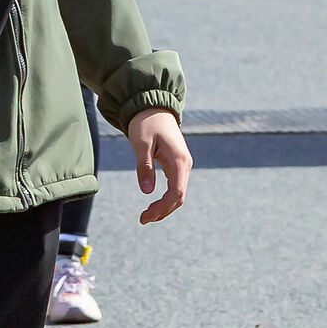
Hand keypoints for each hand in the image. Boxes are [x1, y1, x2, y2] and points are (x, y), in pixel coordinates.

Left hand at [128, 106, 191, 223]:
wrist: (155, 108)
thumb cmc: (147, 123)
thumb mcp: (141, 143)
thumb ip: (144, 166)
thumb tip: (147, 191)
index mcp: (178, 160)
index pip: (176, 192)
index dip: (163, 208)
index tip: (145, 216)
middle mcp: (185, 164)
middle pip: (179, 197)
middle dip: (163, 211)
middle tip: (143, 219)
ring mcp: (182, 165)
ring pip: (178, 193)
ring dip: (164, 207)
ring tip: (146, 215)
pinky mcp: (177, 165)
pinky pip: (175, 187)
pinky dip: (165, 199)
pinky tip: (154, 204)